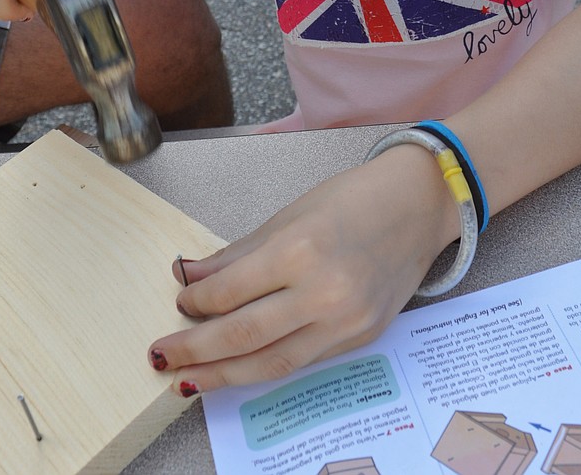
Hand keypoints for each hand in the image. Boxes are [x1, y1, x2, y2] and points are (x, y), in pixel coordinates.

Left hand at [147, 145, 457, 390]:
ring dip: (224, 375)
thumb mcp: (290, 216)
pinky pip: (303, 361)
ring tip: (188, 380)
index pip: (231, 292)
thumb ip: (238, 255)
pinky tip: (240, 368)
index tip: (178, 303)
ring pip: (272, 363)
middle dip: (196, 350)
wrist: (420, 205)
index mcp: (302, 250)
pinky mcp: (361, 339)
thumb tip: (189, 277)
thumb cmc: (353, 199)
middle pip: (244, 335)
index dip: (196, 303)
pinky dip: (266, 367)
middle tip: (161, 356)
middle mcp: (325, 292)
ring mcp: (346, 322)